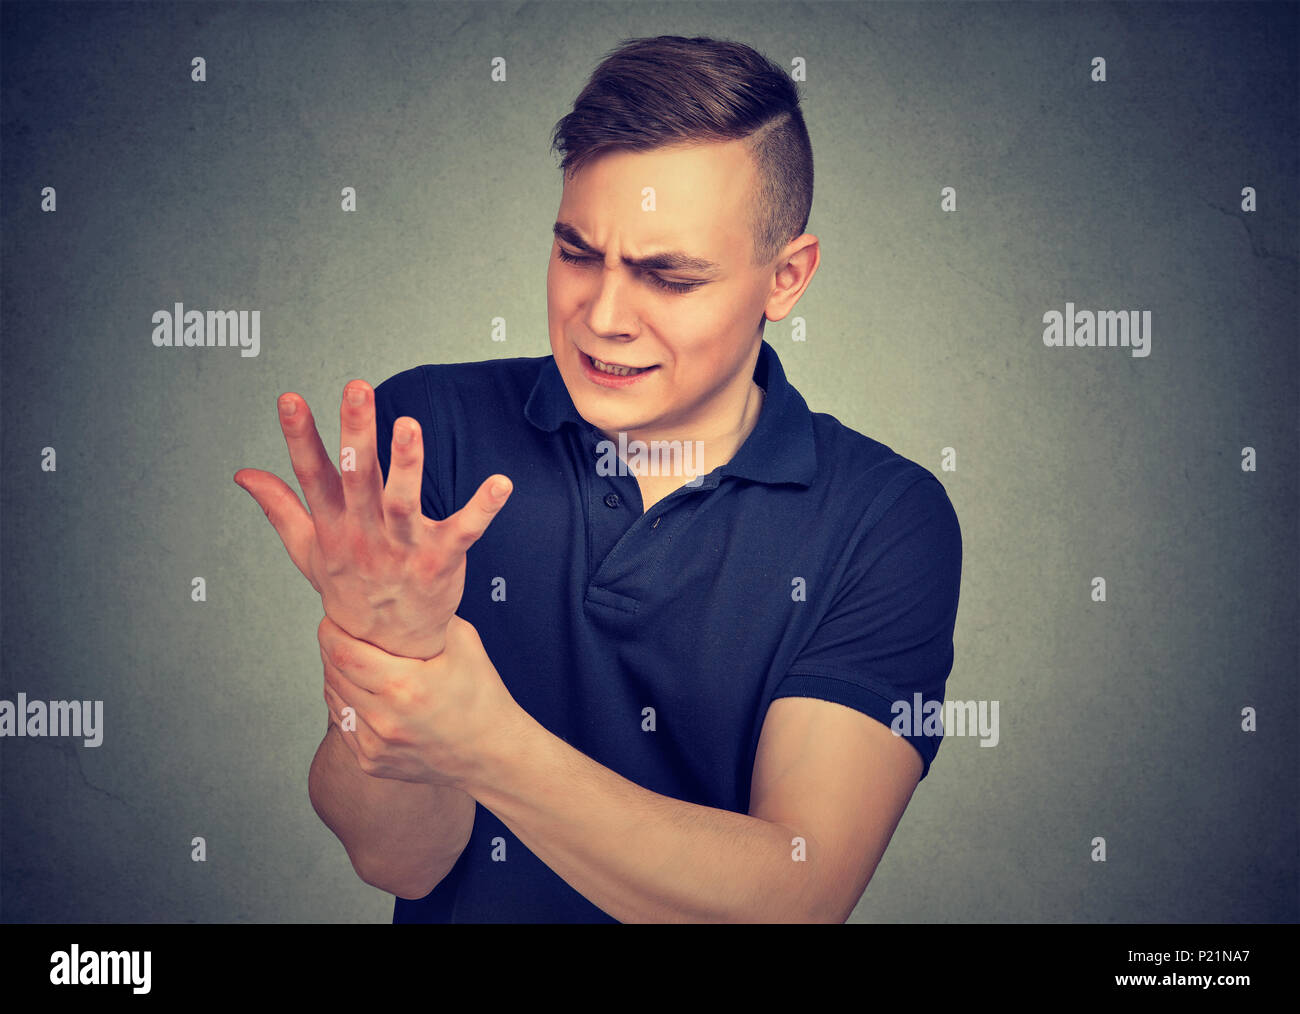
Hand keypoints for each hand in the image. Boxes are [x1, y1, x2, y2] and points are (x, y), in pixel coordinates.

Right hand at [234, 381, 511, 658]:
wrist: (388, 648)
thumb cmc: (351, 589)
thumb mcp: (308, 550)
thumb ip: (280, 507)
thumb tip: (244, 474)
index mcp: (334, 526)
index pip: (312, 476)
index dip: (299, 437)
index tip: (290, 399)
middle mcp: (365, 534)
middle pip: (357, 479)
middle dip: (356, 434)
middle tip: (356, 389)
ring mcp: (403, 547)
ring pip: (403, 502)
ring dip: (407, 464)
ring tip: (408, 426)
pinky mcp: (441, 559)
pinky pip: (465, 530)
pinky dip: (483, 508)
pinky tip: (501, 484)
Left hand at [319, 611, 517, 788]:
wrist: (492, 756)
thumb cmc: (482, 699)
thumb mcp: (467, 644)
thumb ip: (434, 615)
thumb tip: (407, 593)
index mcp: (404, 687)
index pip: (343, 653)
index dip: (331, 632)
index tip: (334, 619)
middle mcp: (384, 719)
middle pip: (333, 675)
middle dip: (331, 650)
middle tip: (341, 633)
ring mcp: (375, 746)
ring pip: (334, 701)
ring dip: (336, 677)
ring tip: (351, 660)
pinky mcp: (372, 763)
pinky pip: (344, 726)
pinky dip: (347, 705)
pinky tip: (361, 692)